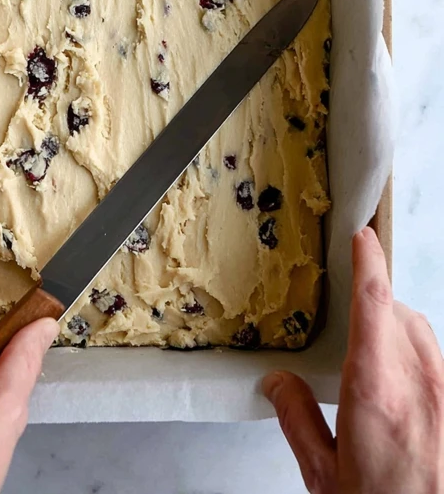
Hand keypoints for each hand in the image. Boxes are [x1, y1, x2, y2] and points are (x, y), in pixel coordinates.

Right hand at [264, 226, 443, 492]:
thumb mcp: (324, 476)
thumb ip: (298, 420)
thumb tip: (278, 384)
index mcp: (376, 390)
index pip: (374, 301)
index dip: (368, 260)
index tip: (361, 235)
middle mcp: (420, 384)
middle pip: (401, 314)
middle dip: (376, 309)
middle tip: (353, 332)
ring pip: (425, 336)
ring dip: (400, 335)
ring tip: (378, 369)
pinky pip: (439, 365)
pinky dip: (420, 364)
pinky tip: (404, 399)